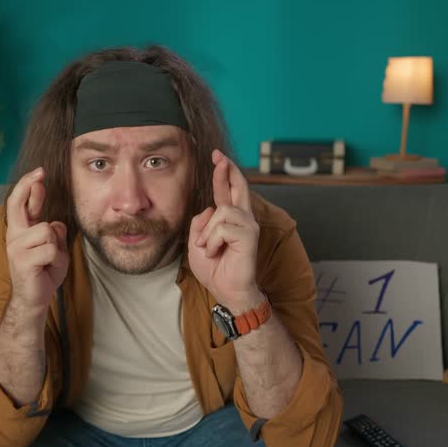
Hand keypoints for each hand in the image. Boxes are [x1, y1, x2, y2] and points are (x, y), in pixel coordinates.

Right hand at [5, 167, 69, 313]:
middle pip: (17, 204)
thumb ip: (55, 233)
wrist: (36, 299)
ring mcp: (16, 247)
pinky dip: (56, 260)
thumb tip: (54, 222)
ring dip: (56, 246)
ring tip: (50, 260)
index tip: (39, 172)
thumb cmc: (45, 272)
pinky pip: (50, 249)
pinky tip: (48, 269)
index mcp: (21, 230)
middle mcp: (15, 235)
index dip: (29, 186)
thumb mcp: (56, 248)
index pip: (21, 202)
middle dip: (28, 185)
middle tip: (40, 173)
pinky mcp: (22, 261)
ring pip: (47, 230)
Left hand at [188, 150, 264, 313]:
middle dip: (228, 170)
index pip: (227, 191)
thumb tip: (209, 209)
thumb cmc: (214, 269)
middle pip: (238, 187)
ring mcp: (248, 226)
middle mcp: (242, 219)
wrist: (227, 290)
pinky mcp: (250, 236)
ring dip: (208, 232)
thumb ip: (199, 224)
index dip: (223, 173)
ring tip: (209, 248)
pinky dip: (213, 241)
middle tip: (219, 156)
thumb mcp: (197, 243)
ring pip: (222, 211)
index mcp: (230, 220)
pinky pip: (224, 227)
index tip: (218, 156)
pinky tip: (216, 252)